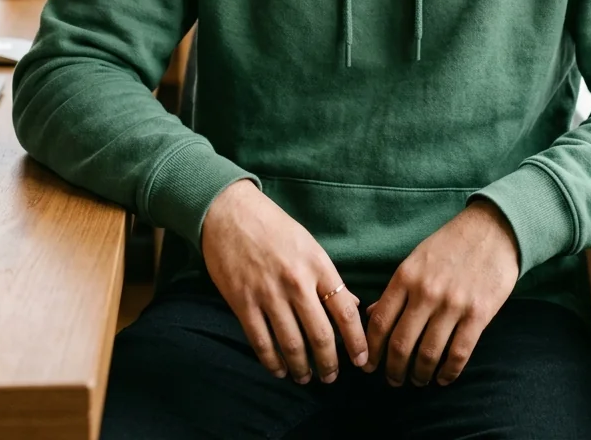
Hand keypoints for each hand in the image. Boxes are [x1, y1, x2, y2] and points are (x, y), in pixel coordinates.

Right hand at [201, 179, 367, 385]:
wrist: (230, 212)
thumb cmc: (273, 227)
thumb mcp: (309, 245)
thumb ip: (329, 277)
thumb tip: (352, 306)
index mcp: (317, 265)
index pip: (344, 311)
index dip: (356, 341)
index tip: (361, 360)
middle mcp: (296, 282)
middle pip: (320, 335)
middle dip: (329, 363)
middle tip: (331, 377)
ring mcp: (268, 294)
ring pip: (291, 344)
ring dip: (302, 368)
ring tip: (306, 378)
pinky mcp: (243, 302)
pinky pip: (261, 342)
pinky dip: (273, 362)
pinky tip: (279, 370)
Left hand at [363, 199, 519, 387]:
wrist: (493, 229)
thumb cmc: (451, 244)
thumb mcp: (417, 259)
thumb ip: (396, 288)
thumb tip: (372, 315)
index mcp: (406, 276)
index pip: (380, 322)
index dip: (372, 350)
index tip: (369, 365)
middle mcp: (426, 292)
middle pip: (401, 344)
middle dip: (393, 370)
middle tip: (394, 380)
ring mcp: (453, 304)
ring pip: (428, 354)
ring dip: (419, 375)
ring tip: (418, 380)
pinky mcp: (478, 314)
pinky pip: (458, 354)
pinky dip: (448, 373)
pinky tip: (443, 378)